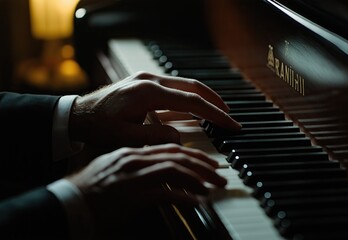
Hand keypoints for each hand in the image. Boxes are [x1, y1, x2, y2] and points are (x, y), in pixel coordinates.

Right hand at [67, 144, 226, 233]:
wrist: (68, 203)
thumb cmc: (91, 188)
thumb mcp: (116, 168)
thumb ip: (139, 164)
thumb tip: (162, 168)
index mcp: (133, 152)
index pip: (171, 147)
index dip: (193, 154)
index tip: (208, 161)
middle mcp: (136, 160)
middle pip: (178, 156)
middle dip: (203, 164)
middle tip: (220, 174)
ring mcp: (134, 176)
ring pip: (176, 170)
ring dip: (199, 179)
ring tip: (214, 187)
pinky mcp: (133, 195)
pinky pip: (166, 192)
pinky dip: (185, 196)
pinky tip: (198, 202)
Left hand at [69, 71, 240, 147]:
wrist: (77, 114)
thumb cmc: (97, 127)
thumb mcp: (125, 137)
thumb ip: (155, 136)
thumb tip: (180, 137)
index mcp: (148, 92)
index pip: (191, 103)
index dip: (215, 115)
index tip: (231, 125)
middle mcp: (150, 80)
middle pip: (193, 87)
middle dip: (216, 102)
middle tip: (231, 117)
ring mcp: (148, 78)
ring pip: (186, 85)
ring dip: (205, 97)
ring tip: (220, 112)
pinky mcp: (146, 82)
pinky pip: (175, 88)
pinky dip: (190, 97)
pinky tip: (197, 108)